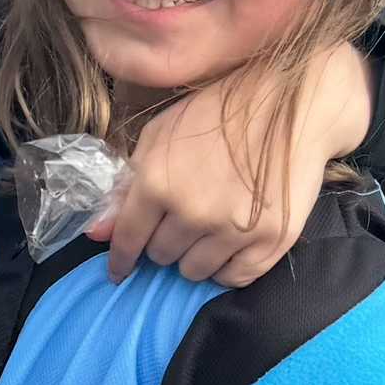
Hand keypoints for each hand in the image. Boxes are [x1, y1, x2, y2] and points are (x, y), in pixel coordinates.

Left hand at [90, 43, 370, 286]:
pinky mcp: (272, 240)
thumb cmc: (215, 115)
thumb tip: (96, 234)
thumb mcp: (156, 137)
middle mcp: (192, 212)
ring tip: (205, 229)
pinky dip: (225, 267)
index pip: (128, 239)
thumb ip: (125, 187)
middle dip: (162, 242)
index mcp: (157, 183)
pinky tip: (227, 245)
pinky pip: (235, 278)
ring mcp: (233, 229)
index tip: (118, 270)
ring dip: (192, 256)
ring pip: (194, 271)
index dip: (120, 259)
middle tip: (178, 221)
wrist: (288, 106)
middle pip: (161, 255)